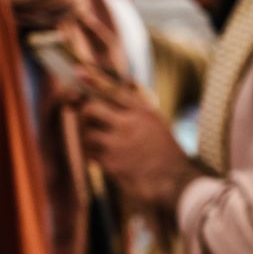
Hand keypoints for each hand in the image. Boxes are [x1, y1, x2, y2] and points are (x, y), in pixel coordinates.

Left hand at [78, 74, 202, 214]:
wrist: (174, 180)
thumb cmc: (166, 152)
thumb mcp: (157, 123)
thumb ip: (136, 109)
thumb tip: (112, 95)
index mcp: (143, 112)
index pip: (112, 90)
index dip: (93, 81)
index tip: (78, 74)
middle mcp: (130, 124)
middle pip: (91, 109)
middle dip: (85, 112)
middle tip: (88, 117)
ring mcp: (118, 144)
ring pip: (86, 132)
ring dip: (88, 136)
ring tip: (102, 141)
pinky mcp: (111, 163)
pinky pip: (90, 152)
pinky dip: (93, 153)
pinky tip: (105, 156)